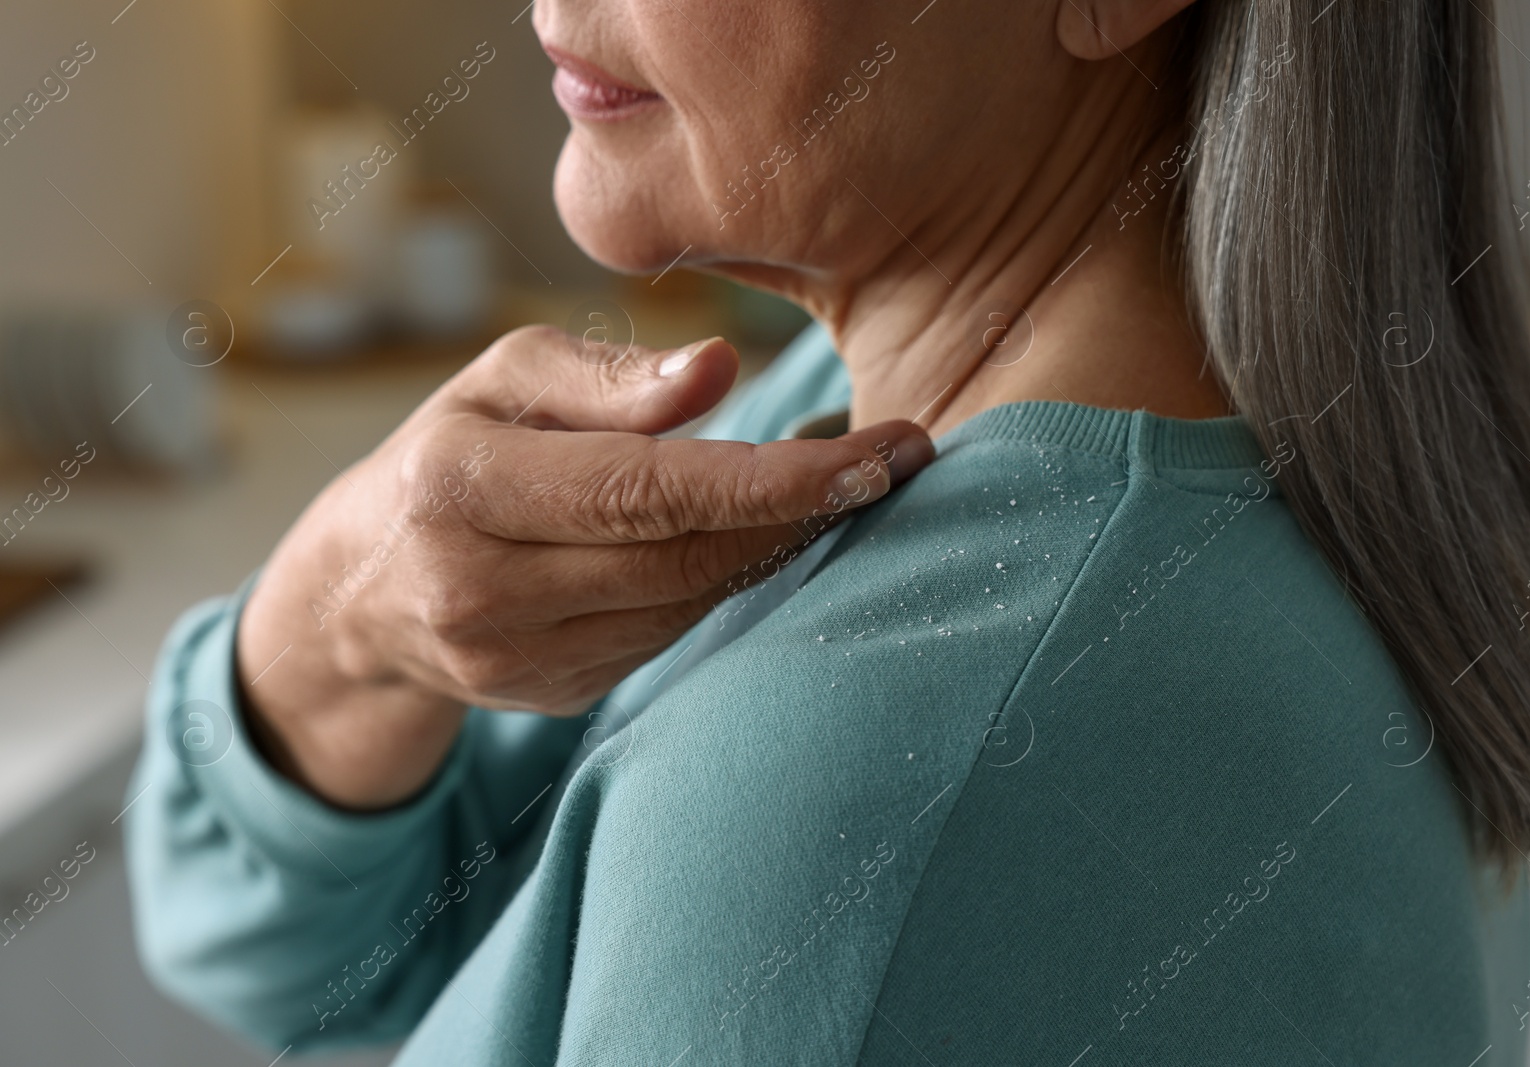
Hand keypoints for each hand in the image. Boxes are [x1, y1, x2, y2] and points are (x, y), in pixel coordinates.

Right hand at [236, 327, 932, 808]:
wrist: (362, 590)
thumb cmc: (449, 453)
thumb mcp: (502, 380)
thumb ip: (607, 376)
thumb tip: (719, 371)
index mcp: (462, 488)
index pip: (647, 488)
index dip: (775, 476)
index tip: (881, 454)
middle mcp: (481, 589)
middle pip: (683, 556)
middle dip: (802, 511)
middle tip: (897, 463)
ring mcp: (516, 661)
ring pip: (688, 604)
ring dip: (774, 548)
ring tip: (840, 491)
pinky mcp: (552, 697)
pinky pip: (669, 638)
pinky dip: (723, 587)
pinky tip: (757, 541)